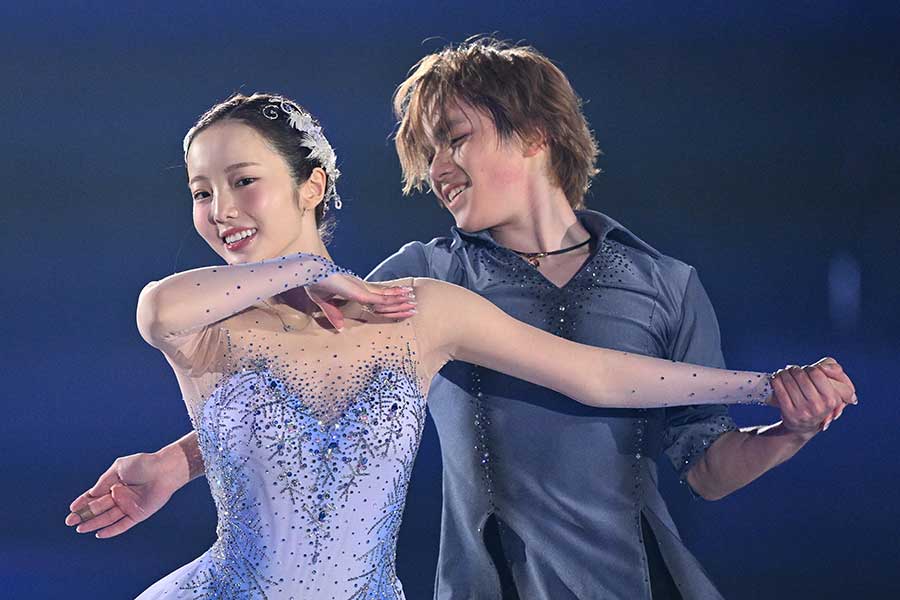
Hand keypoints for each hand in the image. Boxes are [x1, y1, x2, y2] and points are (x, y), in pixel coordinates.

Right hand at [65, 451, 183, 538]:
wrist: (164, 469)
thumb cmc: (143, 464)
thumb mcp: (118, 469)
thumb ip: (104, 482)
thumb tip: (91, 494)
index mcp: (115, 484)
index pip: (95, 496)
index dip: (83, 502)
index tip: (72, 508)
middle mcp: (121, 497)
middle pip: (99, 508)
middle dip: (84, 515)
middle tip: (70, 521)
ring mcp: (129, 506)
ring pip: (108, 517)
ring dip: (94, 523)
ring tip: (79, 528)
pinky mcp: (139, 514)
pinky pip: (123, 525)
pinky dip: (111, 530)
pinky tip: (99, 534)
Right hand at [306, 273, 416, 329]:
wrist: (310, 272)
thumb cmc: (316, 284)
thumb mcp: (325, 304)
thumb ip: (334, 315)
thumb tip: (340, 328)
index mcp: (355, 291)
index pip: (376, 300)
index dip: (389, 304)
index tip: (400, 306)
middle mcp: (362, 289)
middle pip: (385, 299)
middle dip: (400, 304)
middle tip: (414, 306)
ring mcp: (363, 289)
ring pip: (386, 298)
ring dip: (401, 301)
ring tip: (414, 303)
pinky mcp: (360, 292)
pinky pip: (380, 297)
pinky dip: (393, 298)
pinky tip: (404, 298)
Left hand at [771, 357, 856, 435]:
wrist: (805, 425)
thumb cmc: (820, 400)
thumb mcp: (834, 388)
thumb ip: (834, 371)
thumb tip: (822, 366)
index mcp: (831, 399)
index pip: (816, 372)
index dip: (809, 368)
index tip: (806, 370)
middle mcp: (818, 406)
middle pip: (800, 375)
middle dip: (794, 369)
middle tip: (792, 370)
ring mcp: (803, 410)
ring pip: (788, 380)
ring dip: (783, 373)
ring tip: (783, 373)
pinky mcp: (789, 413)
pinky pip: (779, 389)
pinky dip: (776, 380)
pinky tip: (776, 378)